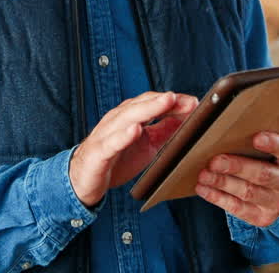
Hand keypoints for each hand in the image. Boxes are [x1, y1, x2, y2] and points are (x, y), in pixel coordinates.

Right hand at [69, 90, 198, 207]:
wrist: (83, 179)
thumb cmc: (116, 159)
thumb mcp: (147, 145)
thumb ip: (165, 131)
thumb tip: (188, 119)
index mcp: (130, 117)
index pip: (152, 102)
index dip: (173, 101)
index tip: (195, 102)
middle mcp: (118, 120)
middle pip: (141, 104)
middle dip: (164, 100)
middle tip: (185, 99)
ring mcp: (107, 134)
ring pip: (128, 117)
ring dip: (148, 108)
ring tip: (167, 102)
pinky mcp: (99, 152)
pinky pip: (112, 142)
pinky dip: (123, 135)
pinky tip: (135, 130)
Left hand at [194, 132, 278, 227]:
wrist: (274, 187)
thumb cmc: (265, 152)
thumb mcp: (269, 138)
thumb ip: (255, 127)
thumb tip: (225, 110)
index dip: (273, 144)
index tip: (256, 138)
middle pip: (263, 175)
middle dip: (237, 167)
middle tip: (214, 160)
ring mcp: (278, 202)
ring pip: (248, 193)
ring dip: (222, 183)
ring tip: (203, 174)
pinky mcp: (263, 217)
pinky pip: (238, 209)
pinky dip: (218, 198)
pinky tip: (203, 189)